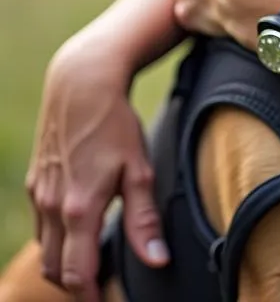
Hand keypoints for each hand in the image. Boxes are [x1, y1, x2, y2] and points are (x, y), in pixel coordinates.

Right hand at [25, 34, 167, 300]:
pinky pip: (41, 226)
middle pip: (56, 270)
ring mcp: (40, 195)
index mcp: (79, 210)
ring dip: (65, 263)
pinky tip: (80, 230)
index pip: (78, 274)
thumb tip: (157, 260)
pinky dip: (57, 239)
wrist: (82, 85)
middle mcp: (51, 208)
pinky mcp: (36, 183)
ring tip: (95, 262)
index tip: (108, 299)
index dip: (92, 295)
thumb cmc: (116, 125)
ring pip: (44, 250)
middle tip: (104, 285)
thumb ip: (144, 220)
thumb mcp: (139, 170)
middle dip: (77, 284)